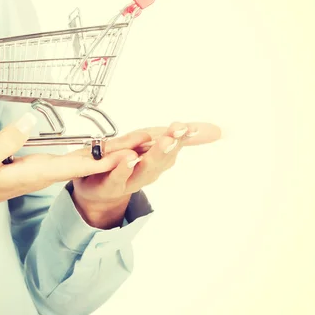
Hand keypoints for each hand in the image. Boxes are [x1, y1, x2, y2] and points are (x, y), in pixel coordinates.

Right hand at [0, 112, 148, 231]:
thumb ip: (6, 141)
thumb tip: (30, 117)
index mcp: (37, 172)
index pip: (80, 165)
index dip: (108, 158)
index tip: (134, 152)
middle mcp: (47, 173)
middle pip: (91, 163)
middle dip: (120, 152)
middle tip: (150, 139)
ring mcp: (44, 171)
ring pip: (86, 160)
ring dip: (112, 151)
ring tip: (139, 139)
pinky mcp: (39, 167)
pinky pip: (75, 159)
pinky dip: (95, 152)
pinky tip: (106, 146)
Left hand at [71, 122, 221, 227]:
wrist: (97, 188)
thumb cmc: (127, 163)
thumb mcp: (151, 143)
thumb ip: (180, 136)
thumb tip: (218, 130)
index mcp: (159, 160)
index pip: (174, 145)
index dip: (184, 136)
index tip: (190, 126)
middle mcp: (148, 171)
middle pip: (162, 159)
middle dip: (171, 145)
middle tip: (179, 132)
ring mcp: (129, 180)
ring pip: (143, 169)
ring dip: (154, 156)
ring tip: (162, 142)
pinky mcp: (109, 185)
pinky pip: (117, 177)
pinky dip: (124, 168)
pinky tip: (129, 157)